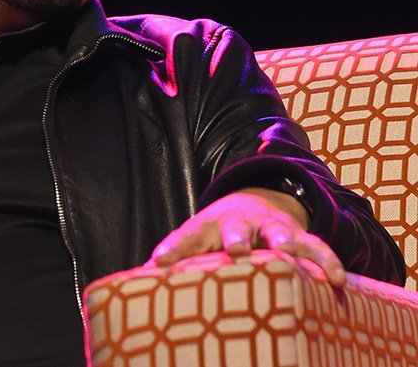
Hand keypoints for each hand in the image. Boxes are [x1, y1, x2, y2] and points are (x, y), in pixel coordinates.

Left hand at [146, 188, 346, 286]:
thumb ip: (175, 255)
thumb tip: (142, 276)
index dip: (173, 249)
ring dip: (284, 242)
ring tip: (286, 253)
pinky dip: (327, 262)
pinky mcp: (300, 236)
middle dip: (237, 239)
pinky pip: (316, 248)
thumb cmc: (219, 231)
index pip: (187, 236)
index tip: (159, 262)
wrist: (257, 201)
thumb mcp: (196, 238)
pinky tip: (337, 280)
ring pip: (280, 233)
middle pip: (237, 229)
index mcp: (210, 226)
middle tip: (236, 250)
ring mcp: (273, 227)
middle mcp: (242, 224)